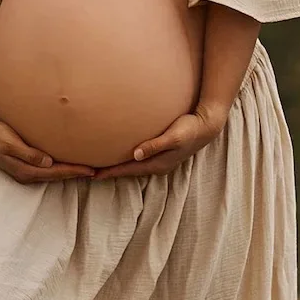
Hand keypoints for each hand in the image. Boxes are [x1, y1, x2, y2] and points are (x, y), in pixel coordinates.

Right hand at [0, 118, 93, 183]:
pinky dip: (62, 166)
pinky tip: (70, 161)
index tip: (92, 169)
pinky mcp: (28, 164)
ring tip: (90, 167)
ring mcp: (28, 170)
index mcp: (26, 170)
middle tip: (100, 170)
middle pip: (59, 175)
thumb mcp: (8, 143)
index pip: (56, 173)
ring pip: (55, 173)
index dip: (74, 171)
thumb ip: (27, 153)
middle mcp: (29, 174)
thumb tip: (47, 162)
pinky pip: (50, 168)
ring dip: (71, 171)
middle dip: (77, 174)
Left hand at [90, 106, 224, 179]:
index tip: (93, 174)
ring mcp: (161, 161)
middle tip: (91, 172)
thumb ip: (155, 145)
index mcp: (158, 164)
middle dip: (112, 172)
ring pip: (134, 167)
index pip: (129, 170)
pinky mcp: (162, 153)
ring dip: (119, 167)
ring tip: (103, 166)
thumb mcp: (174, 136)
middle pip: (130, 171)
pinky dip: (129, 160)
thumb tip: (136, 155)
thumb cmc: (190, 128)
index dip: (111, 172)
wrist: (207, 125)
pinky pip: (140, 160)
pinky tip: (123, 155)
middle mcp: (158, 166)